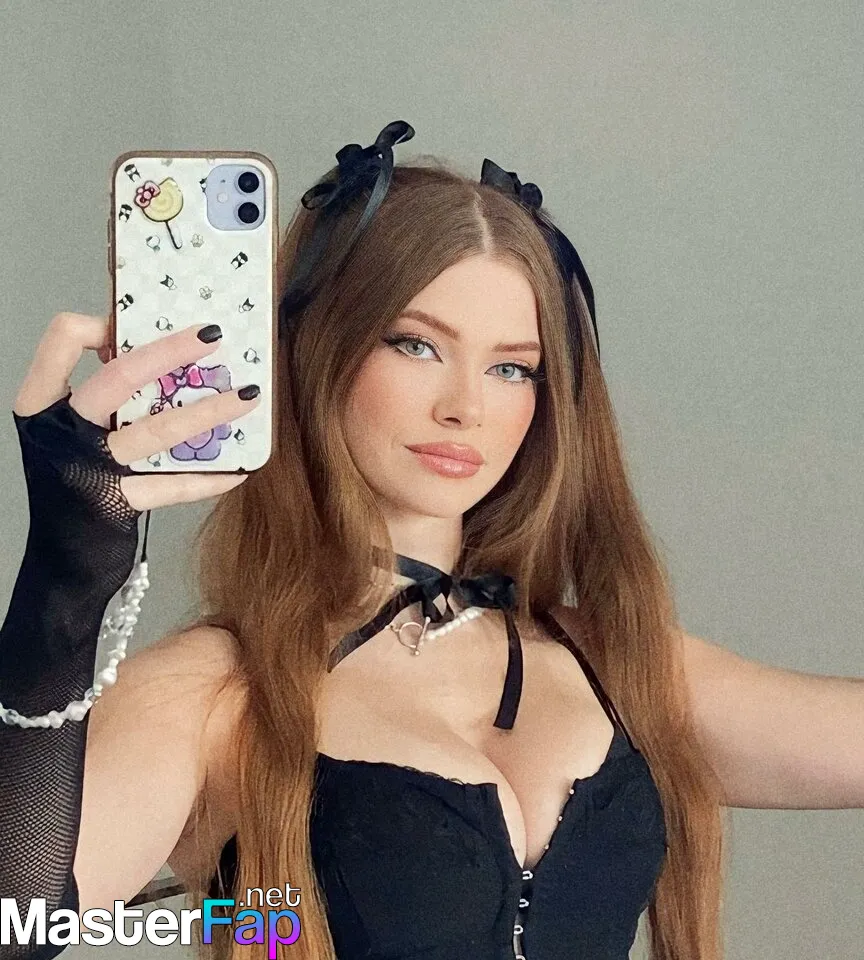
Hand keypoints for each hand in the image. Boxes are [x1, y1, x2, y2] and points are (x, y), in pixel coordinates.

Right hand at [13, 312, 260, 510]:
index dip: (96, 324)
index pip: (60, 341)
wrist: (63, 565)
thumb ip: (104, 399)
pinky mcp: (115, 504)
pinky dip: (211, 476)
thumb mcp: (74, 434)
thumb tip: (163, 355)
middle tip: (214, 335)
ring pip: (155, 430)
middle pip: (116, 378)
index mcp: (42, 405)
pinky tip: (241, 469)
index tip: (132, 323)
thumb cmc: (76, 486)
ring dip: (209, 411)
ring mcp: (86, 468)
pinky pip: (173, 485)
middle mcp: (58, 432)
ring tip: (248, 396)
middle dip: (170, 351)